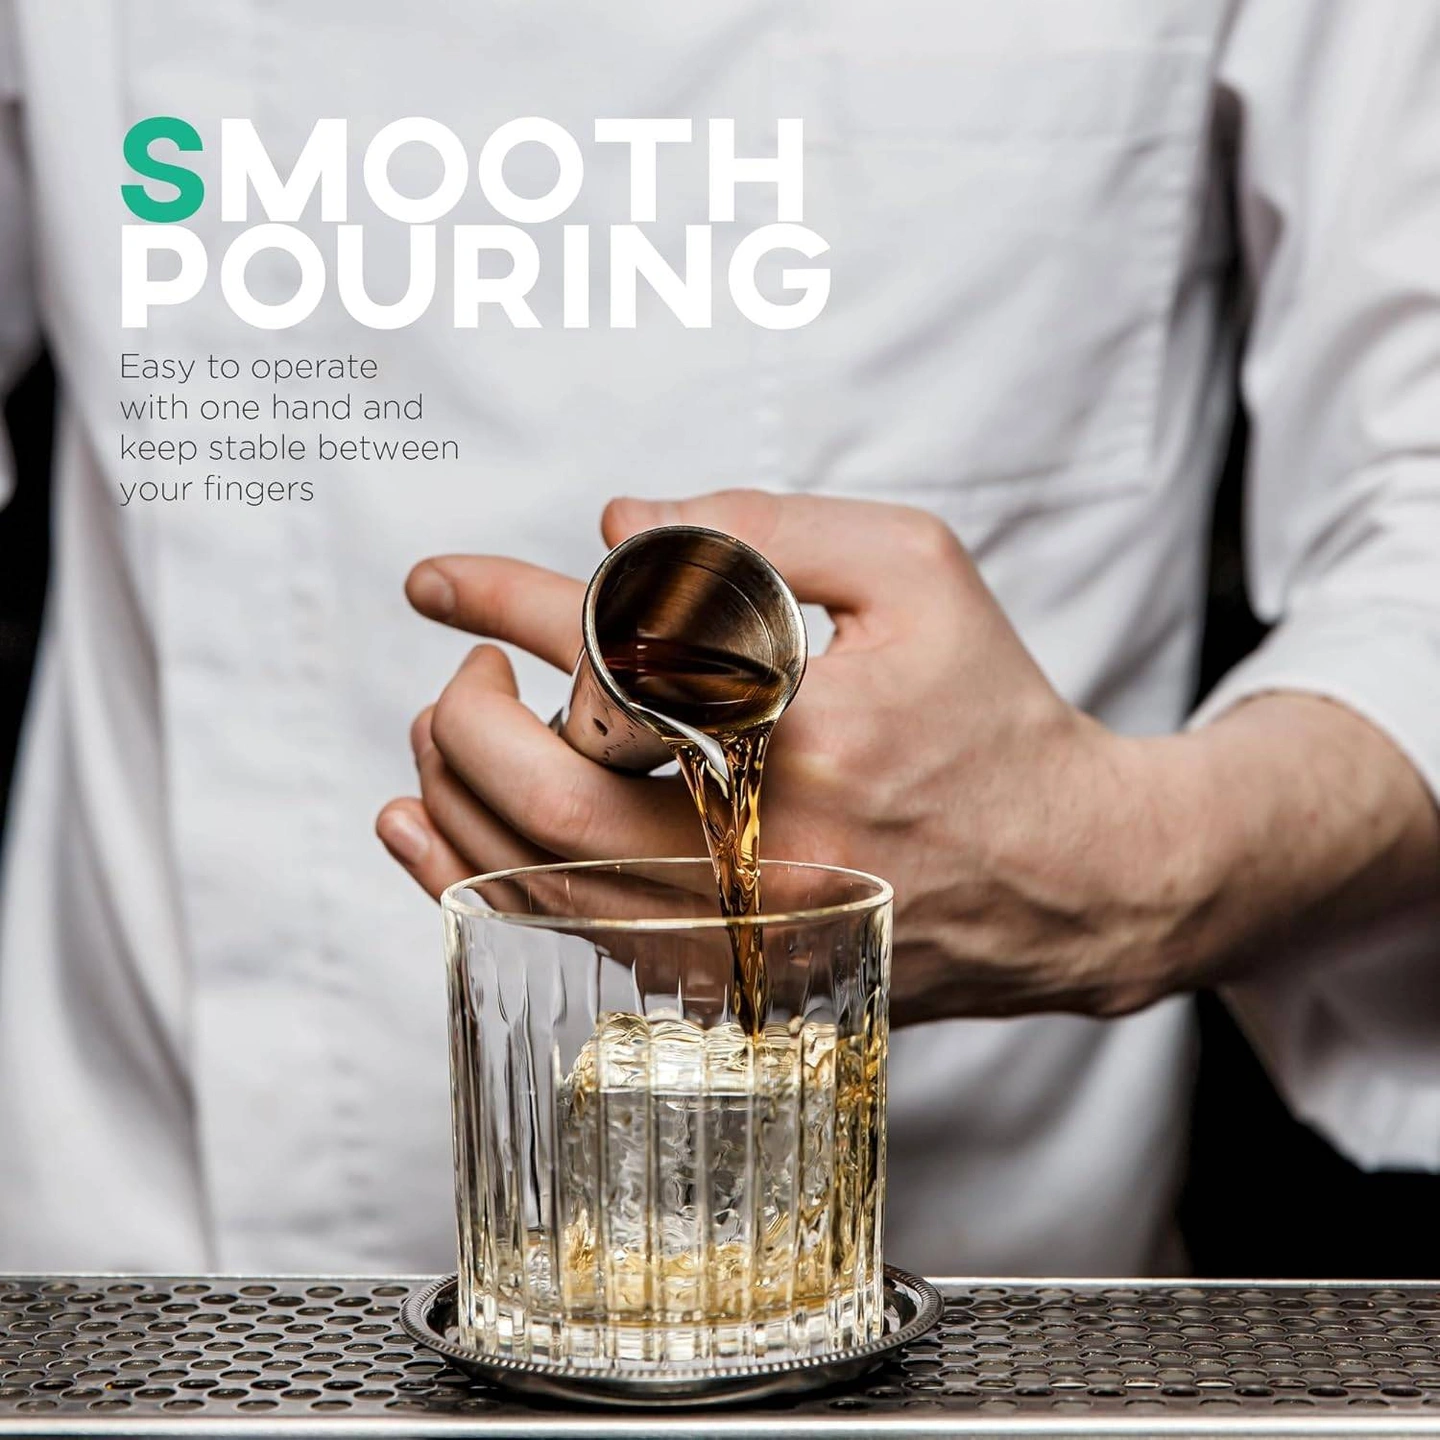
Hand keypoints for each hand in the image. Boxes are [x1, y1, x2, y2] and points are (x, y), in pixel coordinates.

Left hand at [378, 489, 1221, 1021]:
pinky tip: (436, 836)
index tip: (436, 582)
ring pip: (539, 889)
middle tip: (463, 671)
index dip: (504, 604)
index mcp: (806, 736)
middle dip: (465, 725)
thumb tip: (613, 527)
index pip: (614, 657)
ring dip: (457, 803)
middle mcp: (762, 856)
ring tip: (442, 734)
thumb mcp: (915, 572)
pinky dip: (485, 884)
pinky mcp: (728, 981)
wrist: (1065, 872)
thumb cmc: (989, 712)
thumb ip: (762, 526)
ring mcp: (739, 939)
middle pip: (544, 802)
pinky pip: (572, 941)